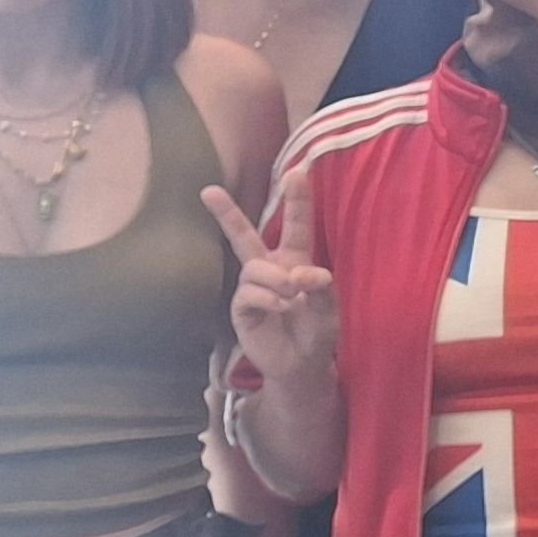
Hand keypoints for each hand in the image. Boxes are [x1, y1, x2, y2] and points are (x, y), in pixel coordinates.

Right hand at [203, 178, 337, 380]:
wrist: (303, 365)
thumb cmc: (317, 331)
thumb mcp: (328, 307)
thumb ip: (319, 286)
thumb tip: (299, 273)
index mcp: (296, 261)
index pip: (296, 225)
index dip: (297, 200)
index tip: (297, 171)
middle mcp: (270, 269)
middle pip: (245, 236)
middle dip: (227, 213)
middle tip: (209, 190)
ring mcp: (253, 288)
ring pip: (254, 268)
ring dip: (277, 280)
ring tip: (293, 296)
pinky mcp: (242, 309)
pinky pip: (248, 293)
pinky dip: (268, 298)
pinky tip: (282, 307)